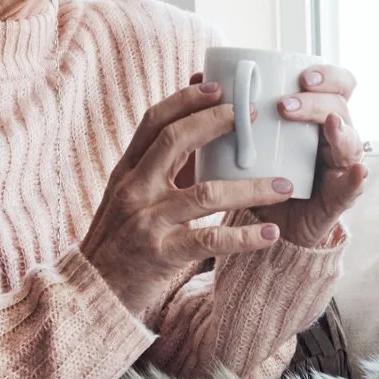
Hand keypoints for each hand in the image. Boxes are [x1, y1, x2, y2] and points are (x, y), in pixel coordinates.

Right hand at [81, 80, 298, 319]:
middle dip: (217, 123)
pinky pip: (210, 240)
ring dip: (250, 187)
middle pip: (174, 141)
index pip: (153, 121)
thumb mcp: (133, 196)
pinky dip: (244, 237)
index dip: (186, 100)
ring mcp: (146, 221)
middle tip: (254, 116)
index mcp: (128, 170)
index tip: (218, 85)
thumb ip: (162, 166)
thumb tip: (199, 127)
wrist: (94, 292)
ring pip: (204, 193)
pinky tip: (271, 233)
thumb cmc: (121, 240)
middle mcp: (133, 189)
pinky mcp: (161, 254)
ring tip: (285, 185)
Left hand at [185, 63, 367, 247]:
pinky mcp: (339, 198)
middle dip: (318, 101)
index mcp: (316, 119)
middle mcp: (334, 137)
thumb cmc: (259, 179)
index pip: (335, 85)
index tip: (302, 75)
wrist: (268, 229)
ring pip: (350, 140)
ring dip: (338, 130)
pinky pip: (353, 187)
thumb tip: (198, 78)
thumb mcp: (245, 143)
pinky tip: (357, 171)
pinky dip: (357, 178)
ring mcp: (340, 167)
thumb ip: (228, 113)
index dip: (327, 75)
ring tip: (327, 125)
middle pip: (340, 106)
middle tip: (286, 105)